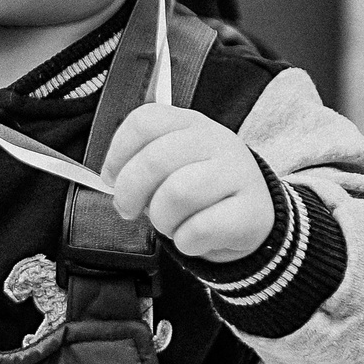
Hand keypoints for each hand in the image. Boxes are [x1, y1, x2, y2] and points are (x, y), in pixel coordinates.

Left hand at [101, 102, 274, 261]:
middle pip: (155, 160)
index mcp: (191, 124)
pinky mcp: (252, 211)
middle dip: (130, 193)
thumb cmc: (202, 190)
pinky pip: (200, 228)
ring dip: (162, 219)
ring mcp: (238, 173)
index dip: (118, 152)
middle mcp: (217, 141)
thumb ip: (143, 164)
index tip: (110, 178)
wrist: (253, 217)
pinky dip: (185, 241)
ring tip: (169, 224)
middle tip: (128, 210)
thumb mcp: (174, 164)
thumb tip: (113, 180)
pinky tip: (191, 238)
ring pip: (177, 194)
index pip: (145, 121)